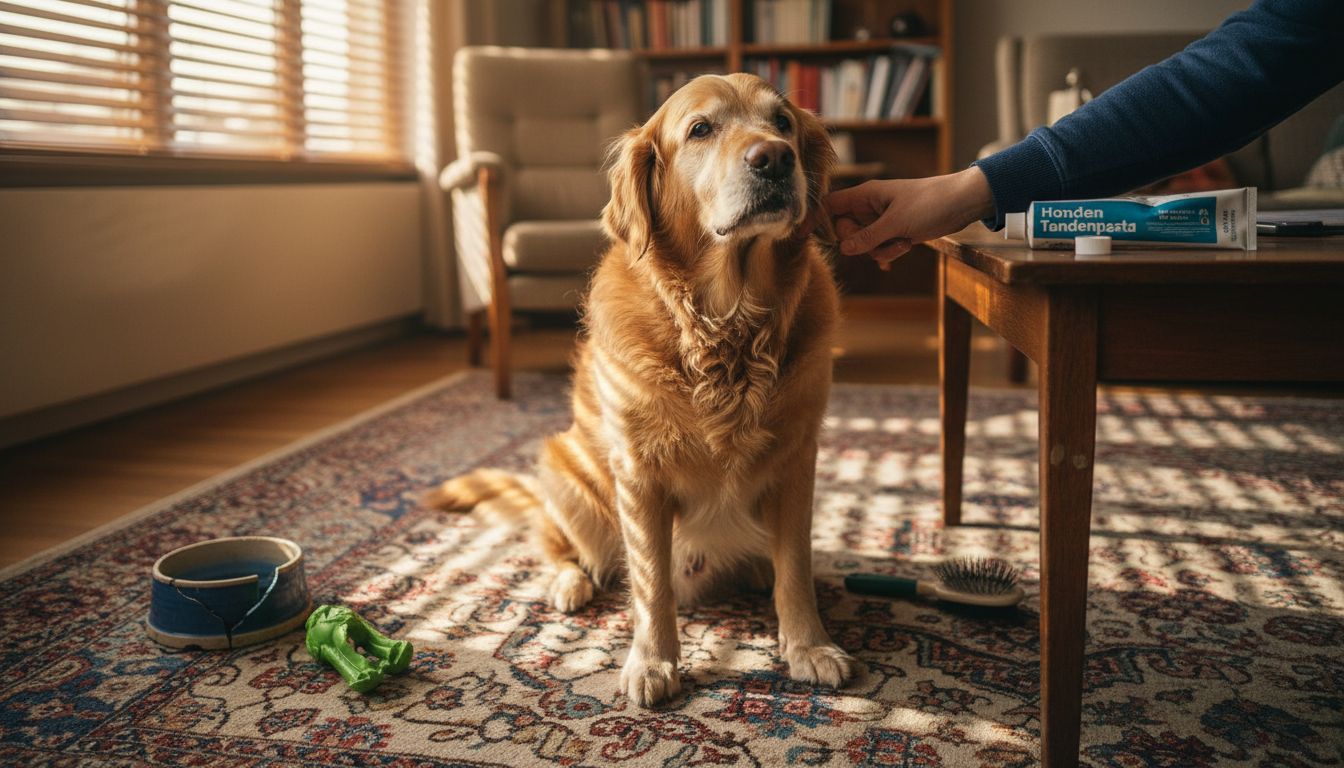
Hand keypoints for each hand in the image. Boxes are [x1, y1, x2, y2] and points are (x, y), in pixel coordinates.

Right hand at [825, 167, 995, 269]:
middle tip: (882, 240)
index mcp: (865, 195)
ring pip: (864, 244)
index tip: (801, 237)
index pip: (829, 206)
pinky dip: (890, 251)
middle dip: (861, 243)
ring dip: (880, 249)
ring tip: (904, 242)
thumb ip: (867, 237)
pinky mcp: (895, 231)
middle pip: (845, 231)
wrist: (963, 203)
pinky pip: (880, 247)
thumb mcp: (897, 223)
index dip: (813, 220)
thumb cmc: (930, 203)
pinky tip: (907, 246)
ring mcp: (882, 220)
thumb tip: (843, 250)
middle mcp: (870, 207)